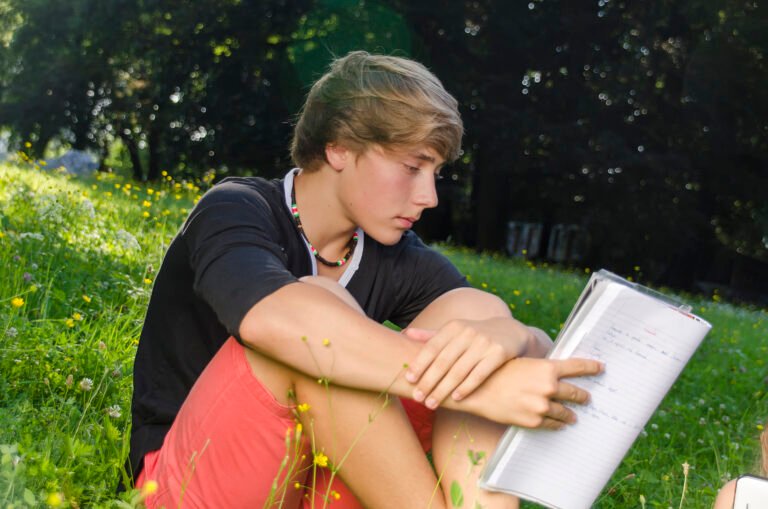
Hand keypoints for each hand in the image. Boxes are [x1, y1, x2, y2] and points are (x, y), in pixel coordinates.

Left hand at [403, 317, 535, 408]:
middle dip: (428, 381)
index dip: (419, 364)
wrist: (510, 331)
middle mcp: (467, 333)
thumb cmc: (474, 335)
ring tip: (432, 403)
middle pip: (443, 361)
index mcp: (452, 327)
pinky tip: (457, 399)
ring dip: (444, 389)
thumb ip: (430, 335)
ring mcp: (483, 342)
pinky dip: (467, 387)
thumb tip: (404, 334)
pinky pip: (479, 374)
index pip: (431, 347)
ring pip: (459, 370)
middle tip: (417, 398)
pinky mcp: (498, 353)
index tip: (408, 380)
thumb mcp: (454, 331)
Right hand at [461, 357, 603, 428]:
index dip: (592, 367)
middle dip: (584, 396)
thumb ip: (543, 370)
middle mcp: (548, 387)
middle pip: (576, 393)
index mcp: (547, 368)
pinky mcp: (534, 421)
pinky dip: (557, 424)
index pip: (578, 367)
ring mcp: (542, 406)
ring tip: (574, 416)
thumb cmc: (498, 372)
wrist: (478, 389)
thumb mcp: (524, 364)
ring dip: (571, 414)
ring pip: (566, 412)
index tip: (601, 368)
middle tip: (588, 398)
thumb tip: (557, 376)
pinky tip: (559, 424)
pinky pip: (553, 424)